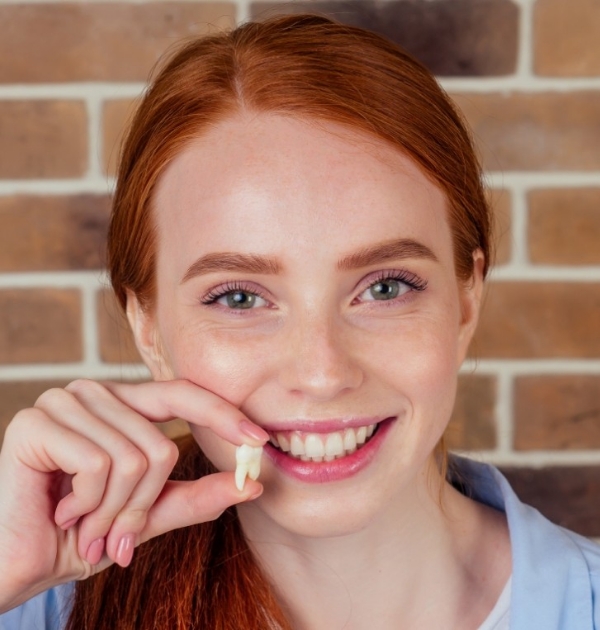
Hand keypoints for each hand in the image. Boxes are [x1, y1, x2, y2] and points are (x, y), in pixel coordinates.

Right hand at [0, 379, 266, 612]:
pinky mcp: (37, 422)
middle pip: (160, 445)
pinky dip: (87, 504)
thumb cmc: (78, 535)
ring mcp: (64, 402)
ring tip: (84, 525)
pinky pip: (99, 464)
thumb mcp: (147, 516)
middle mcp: (94, 393)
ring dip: (112, 512)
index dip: (223, 414)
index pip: (183, 394)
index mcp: (122, 405)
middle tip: (115, 535)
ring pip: (133, 458)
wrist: (16, 562)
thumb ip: (195, 497)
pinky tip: (61, 511)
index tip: (260, 439)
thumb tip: (251, 483)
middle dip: (141, 506)